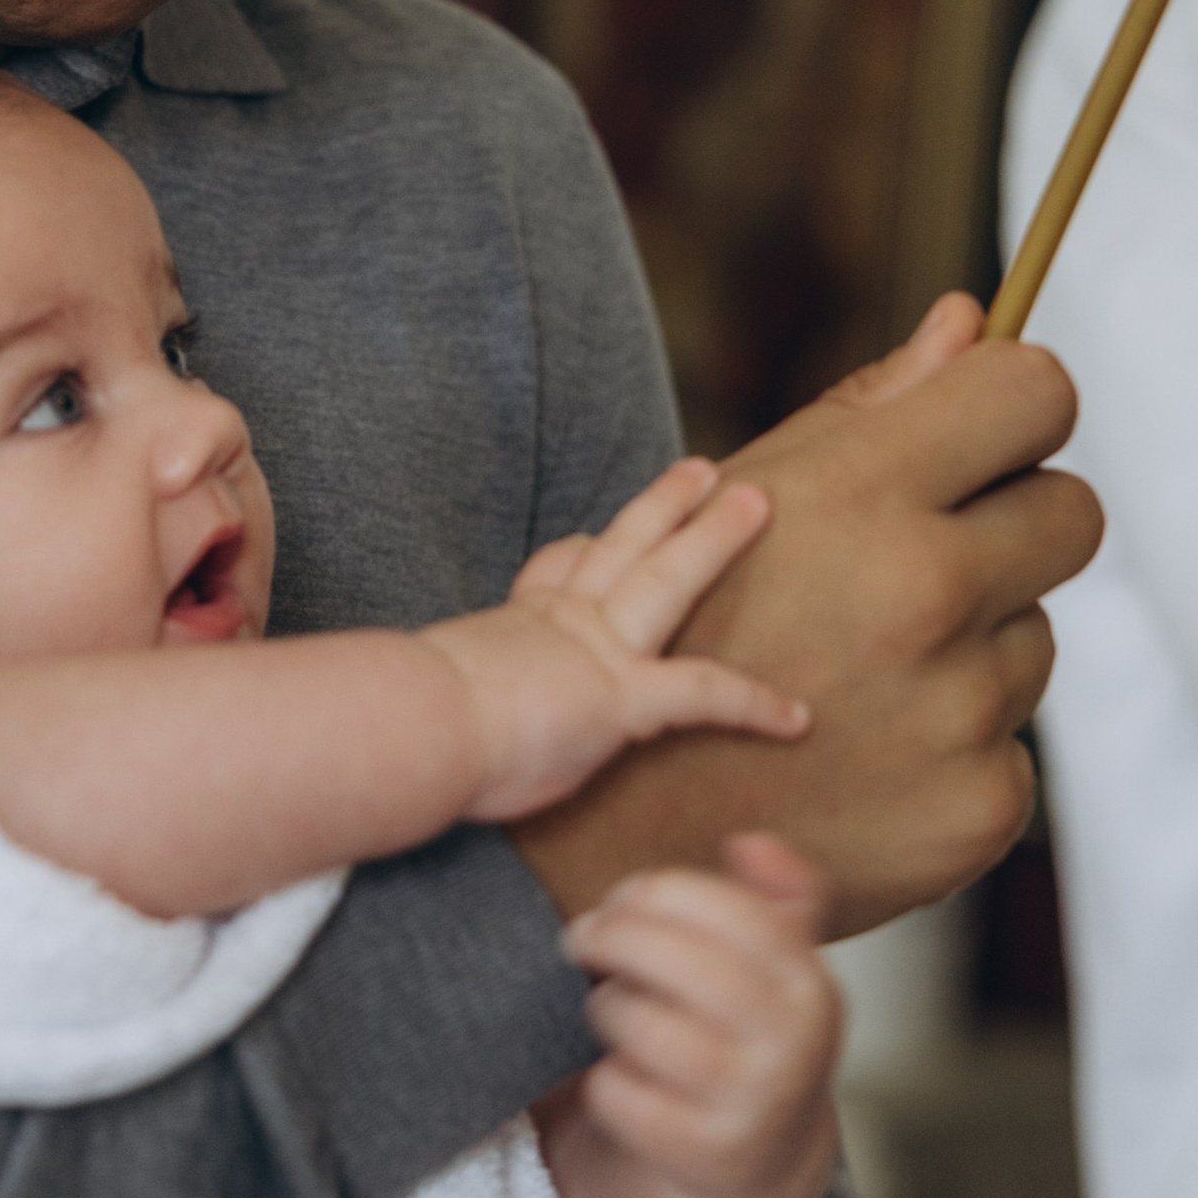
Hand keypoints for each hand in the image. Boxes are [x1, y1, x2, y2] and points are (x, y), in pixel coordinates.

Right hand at [425, 458, 808, 821]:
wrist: (410, 726)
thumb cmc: (401, 725)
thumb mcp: (421, 695)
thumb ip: (434, 697)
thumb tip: (400, 720)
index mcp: (511, 627)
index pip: (553, 576)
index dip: (579, 553)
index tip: (591, 536)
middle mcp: (558, 624)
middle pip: (621, 547)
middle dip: (666, 506)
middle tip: (705, 471)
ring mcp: (595, 650)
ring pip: (667, 579)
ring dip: (713, 538)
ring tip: (756, 502)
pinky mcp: (622, 695)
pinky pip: (705, 693)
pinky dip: (755, 705)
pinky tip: (797, 719)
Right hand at [523, 295, 1098, 934]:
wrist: (611, 834)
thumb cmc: (674, 635)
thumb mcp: (746, 496)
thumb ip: (875, 406)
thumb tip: (972, 320)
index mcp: (864, 496)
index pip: (1037, 395)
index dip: (1014, 407)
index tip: (988, 431)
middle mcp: (927, 596)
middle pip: (1071, 515)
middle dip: (1013, 523)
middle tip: (921, 562)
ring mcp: (960, 711)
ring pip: (1032, 637)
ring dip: (969, 647)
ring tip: (854, 677)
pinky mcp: (978, 808)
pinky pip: (1008, 745)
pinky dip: (950, 748)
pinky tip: (862, 757)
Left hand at [536, 832, 840, 1197]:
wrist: (753, 1160)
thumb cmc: (744, 1035)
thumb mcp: (775, 966)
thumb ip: (772, 897)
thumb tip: (753, 843)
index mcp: (811, 982)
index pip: (726, 907)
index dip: (656, 892)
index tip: (622, 896)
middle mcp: (796, 1043)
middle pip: (673, 960)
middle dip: (613, 939)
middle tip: (585, 938)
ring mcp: (754, 1103)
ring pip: (636, 1023)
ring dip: (607, 1010)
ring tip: (612, 1009)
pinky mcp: (704, 1154)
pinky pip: (616, 1092)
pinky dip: (604, 1080)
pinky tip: (619, 1074)